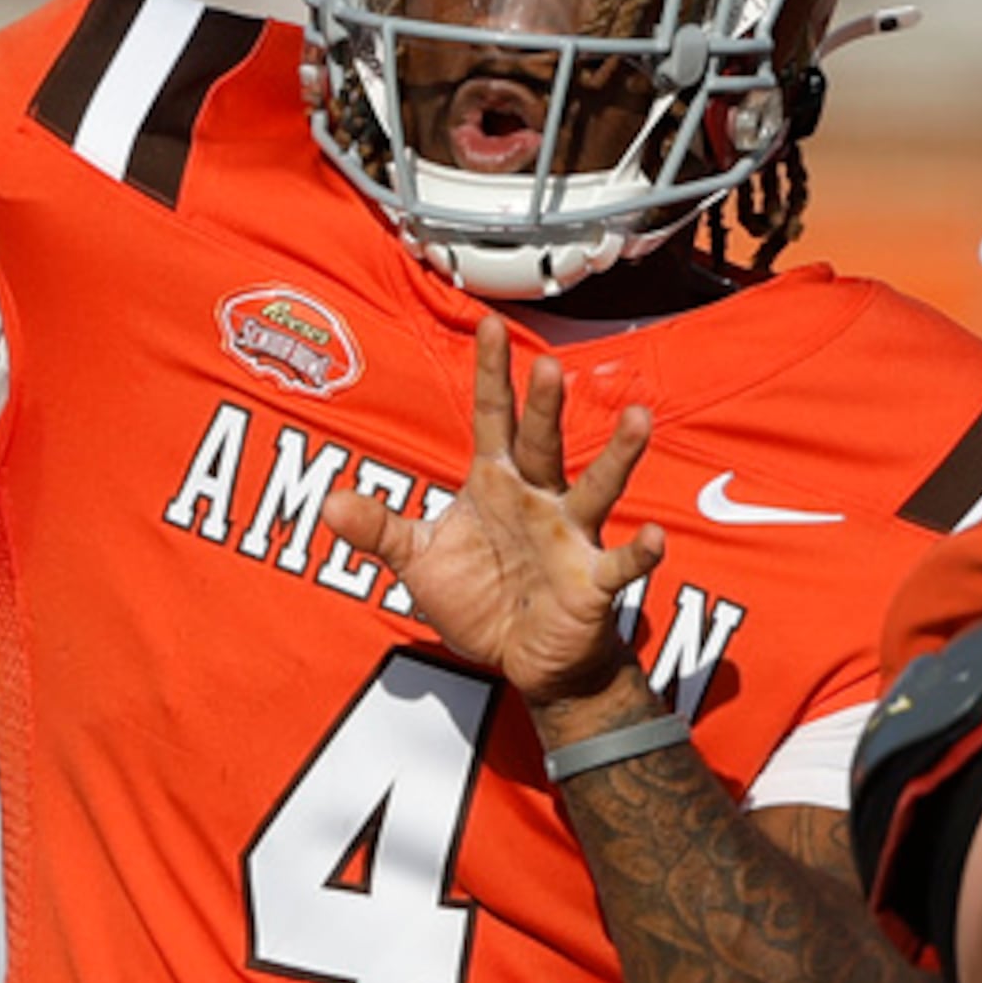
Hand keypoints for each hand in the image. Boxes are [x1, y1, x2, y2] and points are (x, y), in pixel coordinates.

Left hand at [321, 318, 664, 707]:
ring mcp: (570, 536)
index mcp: (497, 484)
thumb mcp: (419, 561)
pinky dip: (637, 552)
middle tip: (548, 366)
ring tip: (637, 419)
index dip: (490, 374)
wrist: (522, 657)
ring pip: (596, 488)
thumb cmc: (479, 598)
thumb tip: (328, 503)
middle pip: (542, 444)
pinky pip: (618, 564)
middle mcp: (538, 498)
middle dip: (544, 408)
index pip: (491, 418)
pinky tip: (653, 536)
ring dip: (617, 455)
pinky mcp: (591, 581)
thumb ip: (380, 529)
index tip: (489, 325)